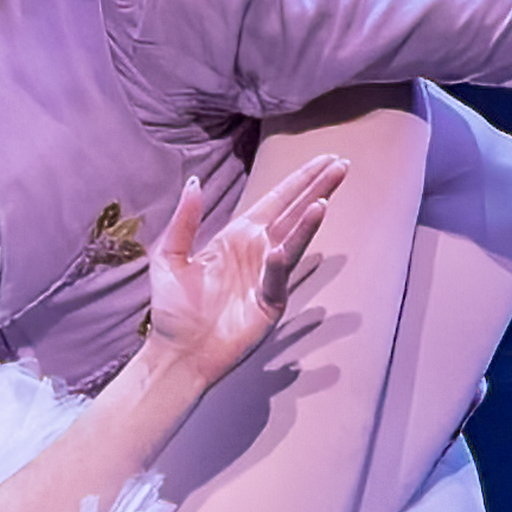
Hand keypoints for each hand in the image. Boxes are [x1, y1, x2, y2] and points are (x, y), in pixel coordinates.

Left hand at [139, 153, 351, 378]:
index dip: (299, 180)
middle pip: (293, 213)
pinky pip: (277, 278)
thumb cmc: (172, 309)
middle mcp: (257, 252)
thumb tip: (194, 181)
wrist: (177, 353)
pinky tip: (283, 248)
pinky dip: (281, 263)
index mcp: (236, 237)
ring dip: (308, 221)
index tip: (324, 159)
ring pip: (293, 241)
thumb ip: (185, 220)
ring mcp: (267, 277)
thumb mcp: (169, 257)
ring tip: (324, 198)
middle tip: (342, 164)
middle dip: (316, 189)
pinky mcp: (269, 303)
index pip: (275, 201)